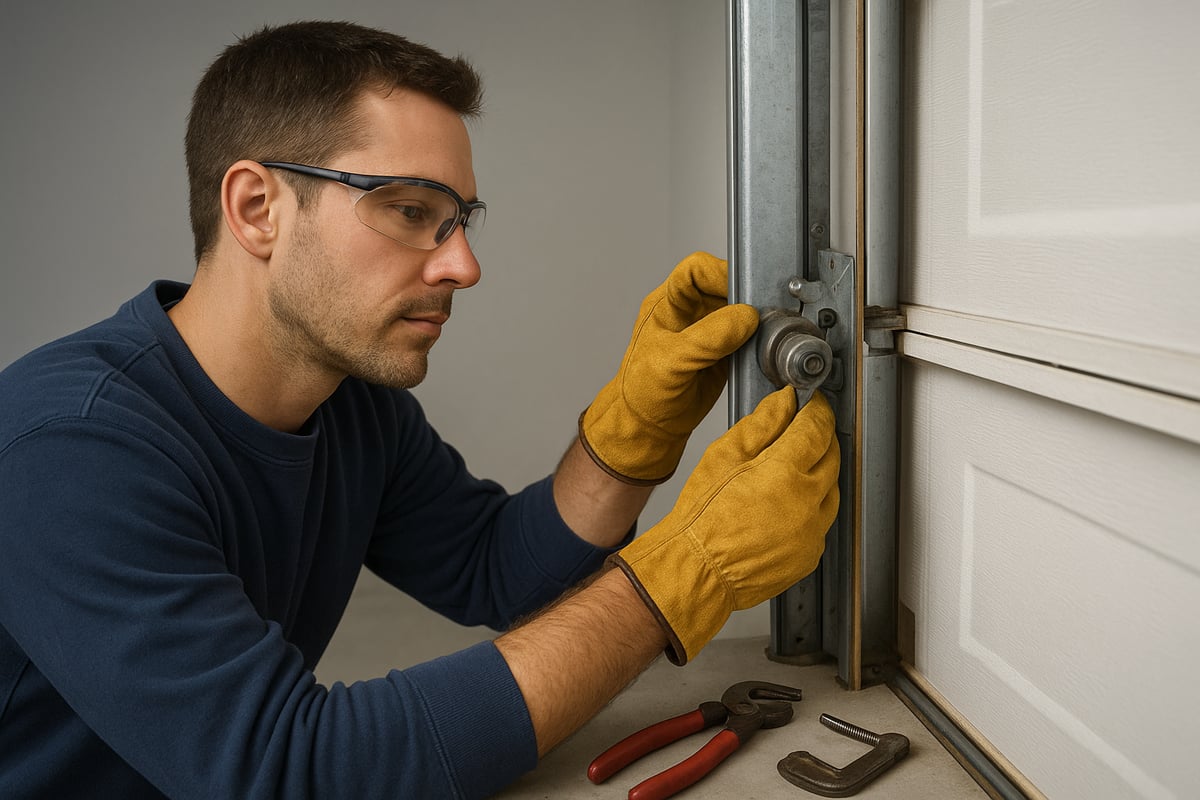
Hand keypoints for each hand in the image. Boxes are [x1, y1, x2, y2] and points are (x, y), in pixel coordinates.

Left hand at [580, 252, 758, 484]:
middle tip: (760, 314)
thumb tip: (745, 317)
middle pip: (724, 287)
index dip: (720, 274)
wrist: (650, 429)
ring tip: (764, 333)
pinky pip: (747, 338)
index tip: (742, 292)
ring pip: (739, 311)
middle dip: (744, 298)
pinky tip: (761, 351)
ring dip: (754, 321)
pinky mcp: (725, 353)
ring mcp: (708, 332)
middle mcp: (689, 312)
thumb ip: (707, 338)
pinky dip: (758, 342)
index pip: (696, 270)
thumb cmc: (643, 394)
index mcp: (667, 304)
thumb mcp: (670, 362)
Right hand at [609, 387, 839, 664]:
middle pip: (832, 458)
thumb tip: (785, 401)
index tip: (813, 404)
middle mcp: (806, 502)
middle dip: (820, 440)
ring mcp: (811, 532)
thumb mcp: (723, 456)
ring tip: (789, 474)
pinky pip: (821, 523)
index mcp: (784, 472)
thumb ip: (761, 424)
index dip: (817, 411)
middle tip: (802, 433)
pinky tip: (785, 508)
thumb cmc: (702, 517)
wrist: (697, 570)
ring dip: (818, 476)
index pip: (817, 428)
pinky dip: (811, 510)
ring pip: (831, 492)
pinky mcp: (809, 555)